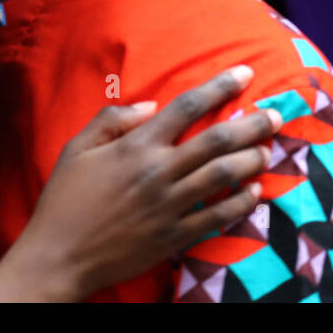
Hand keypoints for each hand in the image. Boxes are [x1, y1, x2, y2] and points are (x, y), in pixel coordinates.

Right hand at [0, 66, 279, 301]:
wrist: (57, 258)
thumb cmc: (63, 201)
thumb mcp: (77, 149)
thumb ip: (111, 120)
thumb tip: (149, 106)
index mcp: (135, 147)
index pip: (187, 107)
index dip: (220, 86)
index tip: (245, 73)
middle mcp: (158, 172)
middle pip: (218, 140)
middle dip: (253, 124)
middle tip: (276, 116)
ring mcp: (168, 206)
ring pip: (224, 175)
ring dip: (252, 159)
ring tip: (268, 150)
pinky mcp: (173, 236)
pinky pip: (217, 216)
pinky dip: (241, 202)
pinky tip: (255, 191)